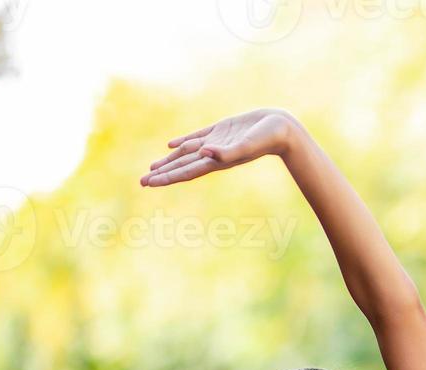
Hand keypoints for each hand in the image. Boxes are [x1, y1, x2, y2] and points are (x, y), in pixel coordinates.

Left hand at [139, 108, 298, 187]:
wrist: (283, 129)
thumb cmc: (268, 138)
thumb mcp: (247, 144)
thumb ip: (227, 151)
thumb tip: (205, 152)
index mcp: (217, 160)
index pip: (185, 172)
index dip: (166, 177)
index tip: (148, 183)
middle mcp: (213, 154)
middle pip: (181, 166)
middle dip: (162, 173)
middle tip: (143, 181)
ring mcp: (216, 142)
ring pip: (186, 153)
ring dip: (170, 161)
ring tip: (154, 167)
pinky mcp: (221, 130)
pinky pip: (196, 137)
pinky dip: (182, 143)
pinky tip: (172, 145)